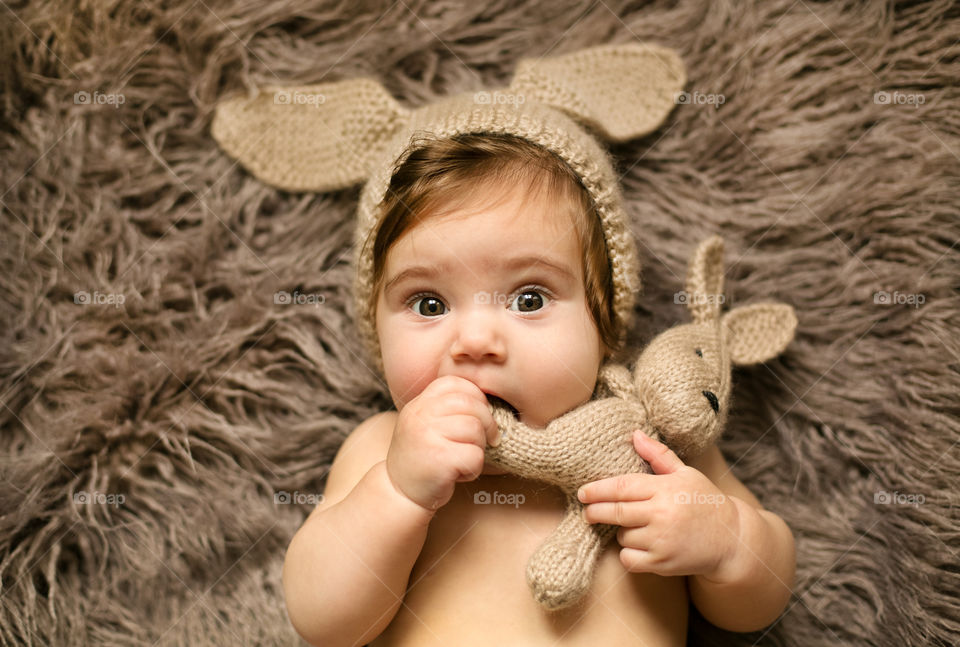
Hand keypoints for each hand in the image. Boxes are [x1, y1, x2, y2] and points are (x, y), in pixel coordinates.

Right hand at [385, 376, 499, 512]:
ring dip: (479, 447)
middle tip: (484, 441)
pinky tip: (459, 472)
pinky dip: (475, 467)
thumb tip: (491, 400)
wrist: (400, 492)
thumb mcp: (428, 423)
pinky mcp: (439, 459)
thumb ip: (449, 407)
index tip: (478, 417)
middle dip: (487, 423)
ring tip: (463, 458)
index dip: (477, 398)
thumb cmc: (423, 456)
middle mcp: (420, 414)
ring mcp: (427, 435)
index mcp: (420, 403)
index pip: (458, 383)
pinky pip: (475, 455)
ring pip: (476, 429)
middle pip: (472, 404)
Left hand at [578, 431, 740, 579]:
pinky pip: (629, 559)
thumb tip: (635, 434)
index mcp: (665, 489)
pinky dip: (628, 554)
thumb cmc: (704, 502)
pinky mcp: (662, 563)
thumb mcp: (685, 473)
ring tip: (636, 527)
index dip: (598, 490)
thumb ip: (658, 455)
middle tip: (587, 511)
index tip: (582, 492)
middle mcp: (662, 515)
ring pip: (622, 536)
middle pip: (616, 512)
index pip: (621, 487)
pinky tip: (640, 545)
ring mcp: (661, 541)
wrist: (731, 540)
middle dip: (595, 511)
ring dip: (622, 532)